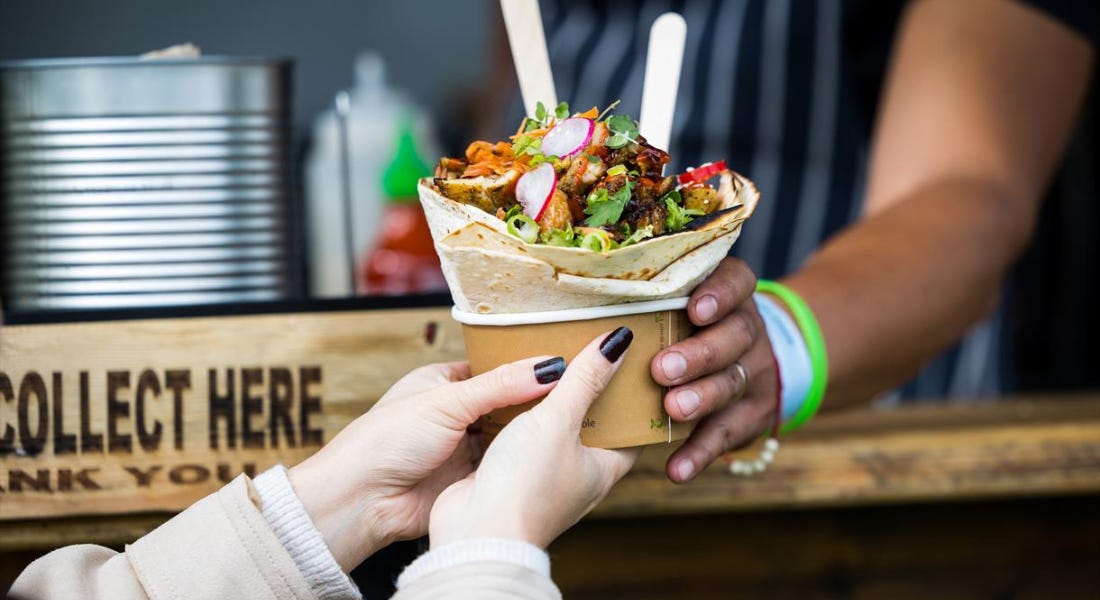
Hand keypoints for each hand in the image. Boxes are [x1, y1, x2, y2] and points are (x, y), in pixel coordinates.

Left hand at [288, 355, 565, 570]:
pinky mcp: (471, 478)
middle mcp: (456, 413)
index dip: (526, 365)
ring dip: (533, 430)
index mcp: (443, 382)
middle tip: (581, 391)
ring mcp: (465, 447)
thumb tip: (549, 367)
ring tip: (579, 418)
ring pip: (510, 433)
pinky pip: (506, 464)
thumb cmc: (386, 441)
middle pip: (507, 401)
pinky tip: (553, 451)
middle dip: (536, 399)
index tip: (565, 361)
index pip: (494, 365)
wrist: (362, 501)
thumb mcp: (447, 403)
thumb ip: (500, 385)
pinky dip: (524, 459)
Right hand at [429, 328, 641, 548]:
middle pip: (591, 425)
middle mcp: (576, 476)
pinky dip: (516, 414)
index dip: (634, 397)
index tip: (631, 364)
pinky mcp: (508, 477)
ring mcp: (541, 478)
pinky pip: (518, 437)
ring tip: (546, 359)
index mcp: (603, 469)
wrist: (475, 534)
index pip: (632, 429)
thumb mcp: (560, 421)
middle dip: (586, 391)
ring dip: (547, 400)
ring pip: (551, 430)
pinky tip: (508, 389)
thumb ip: (585, 380)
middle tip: (586, 349)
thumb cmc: (526, 487)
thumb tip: (618, 341)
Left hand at [651, 257, 778, 482]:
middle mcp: (746, 328)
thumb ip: (641, 306)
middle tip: (663, 369)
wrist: (732, 364)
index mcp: (727, 293)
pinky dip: (699, 452)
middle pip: (735, 336)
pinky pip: (727, 434)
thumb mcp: (666, 307)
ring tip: (673, 409)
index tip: (694, 310)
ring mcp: (753, 371)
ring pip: (732, 382)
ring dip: (701, 398)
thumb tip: (591, 319)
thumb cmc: (671, 327)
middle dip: (699, 353)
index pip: (736, 281)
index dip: (720, 294)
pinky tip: (676, 468)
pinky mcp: (751, 414)